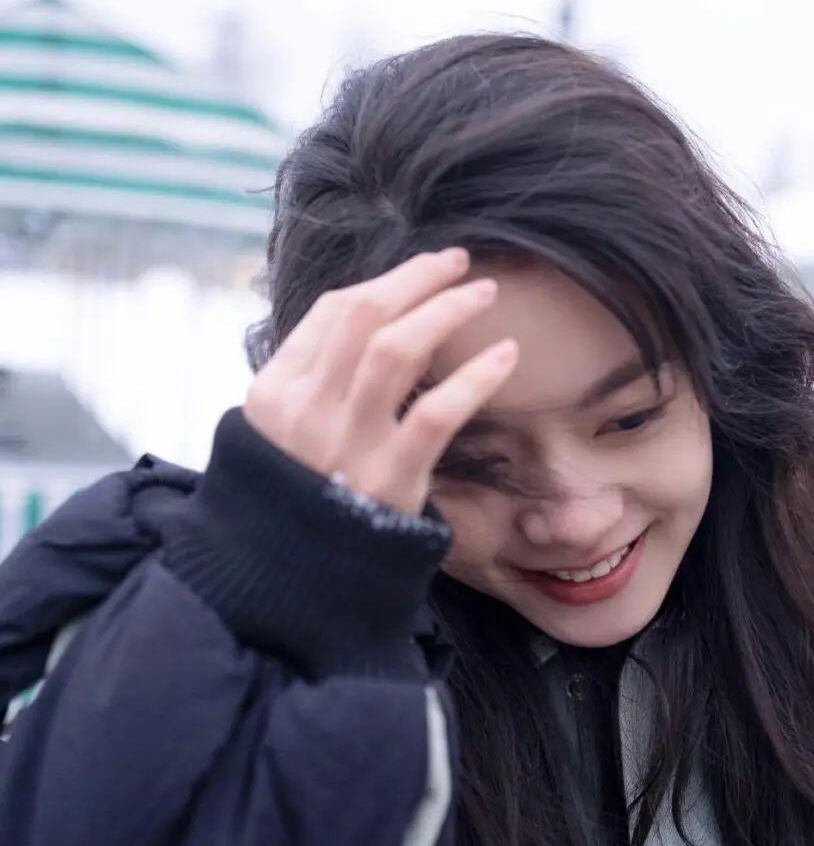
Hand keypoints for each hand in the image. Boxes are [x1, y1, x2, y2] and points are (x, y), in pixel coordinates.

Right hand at [243, 248, 516, 515]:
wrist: (294, 581)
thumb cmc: (301, 500)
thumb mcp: (282, 438)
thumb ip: (313, 384)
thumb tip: (366, 326)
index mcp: (275, 392)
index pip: (333, 313)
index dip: (387, 281)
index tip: (425, 269)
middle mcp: (305, 410)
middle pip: (364, 316)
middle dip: (417, 279)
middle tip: (460, 264)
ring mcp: (347, 444)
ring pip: (397, 350)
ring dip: (445, 311)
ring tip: (484, 295)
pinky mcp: (390, 479)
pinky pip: (437, 413)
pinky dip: (475, 377)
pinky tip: (505, 356)